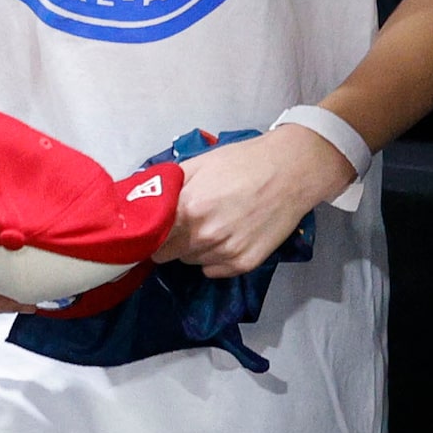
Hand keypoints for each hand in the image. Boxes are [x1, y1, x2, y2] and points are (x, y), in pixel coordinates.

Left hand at [155, 127, 356, 278]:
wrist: (290, 172)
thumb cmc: (241, 162)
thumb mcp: (196, 165)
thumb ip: (167, 187)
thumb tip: (141, 200)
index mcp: (188, 209)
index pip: (151, 239)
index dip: (148, 234)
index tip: (148, 229)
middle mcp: (205, 236)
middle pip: (168, 254)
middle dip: (168, 241)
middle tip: (180, 225)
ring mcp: (227, 253)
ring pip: (191, 261)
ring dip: (191, 249)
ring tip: (208, 225)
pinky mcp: (246, 263)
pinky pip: (214, 271)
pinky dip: (212, 258)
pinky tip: (223, 237)